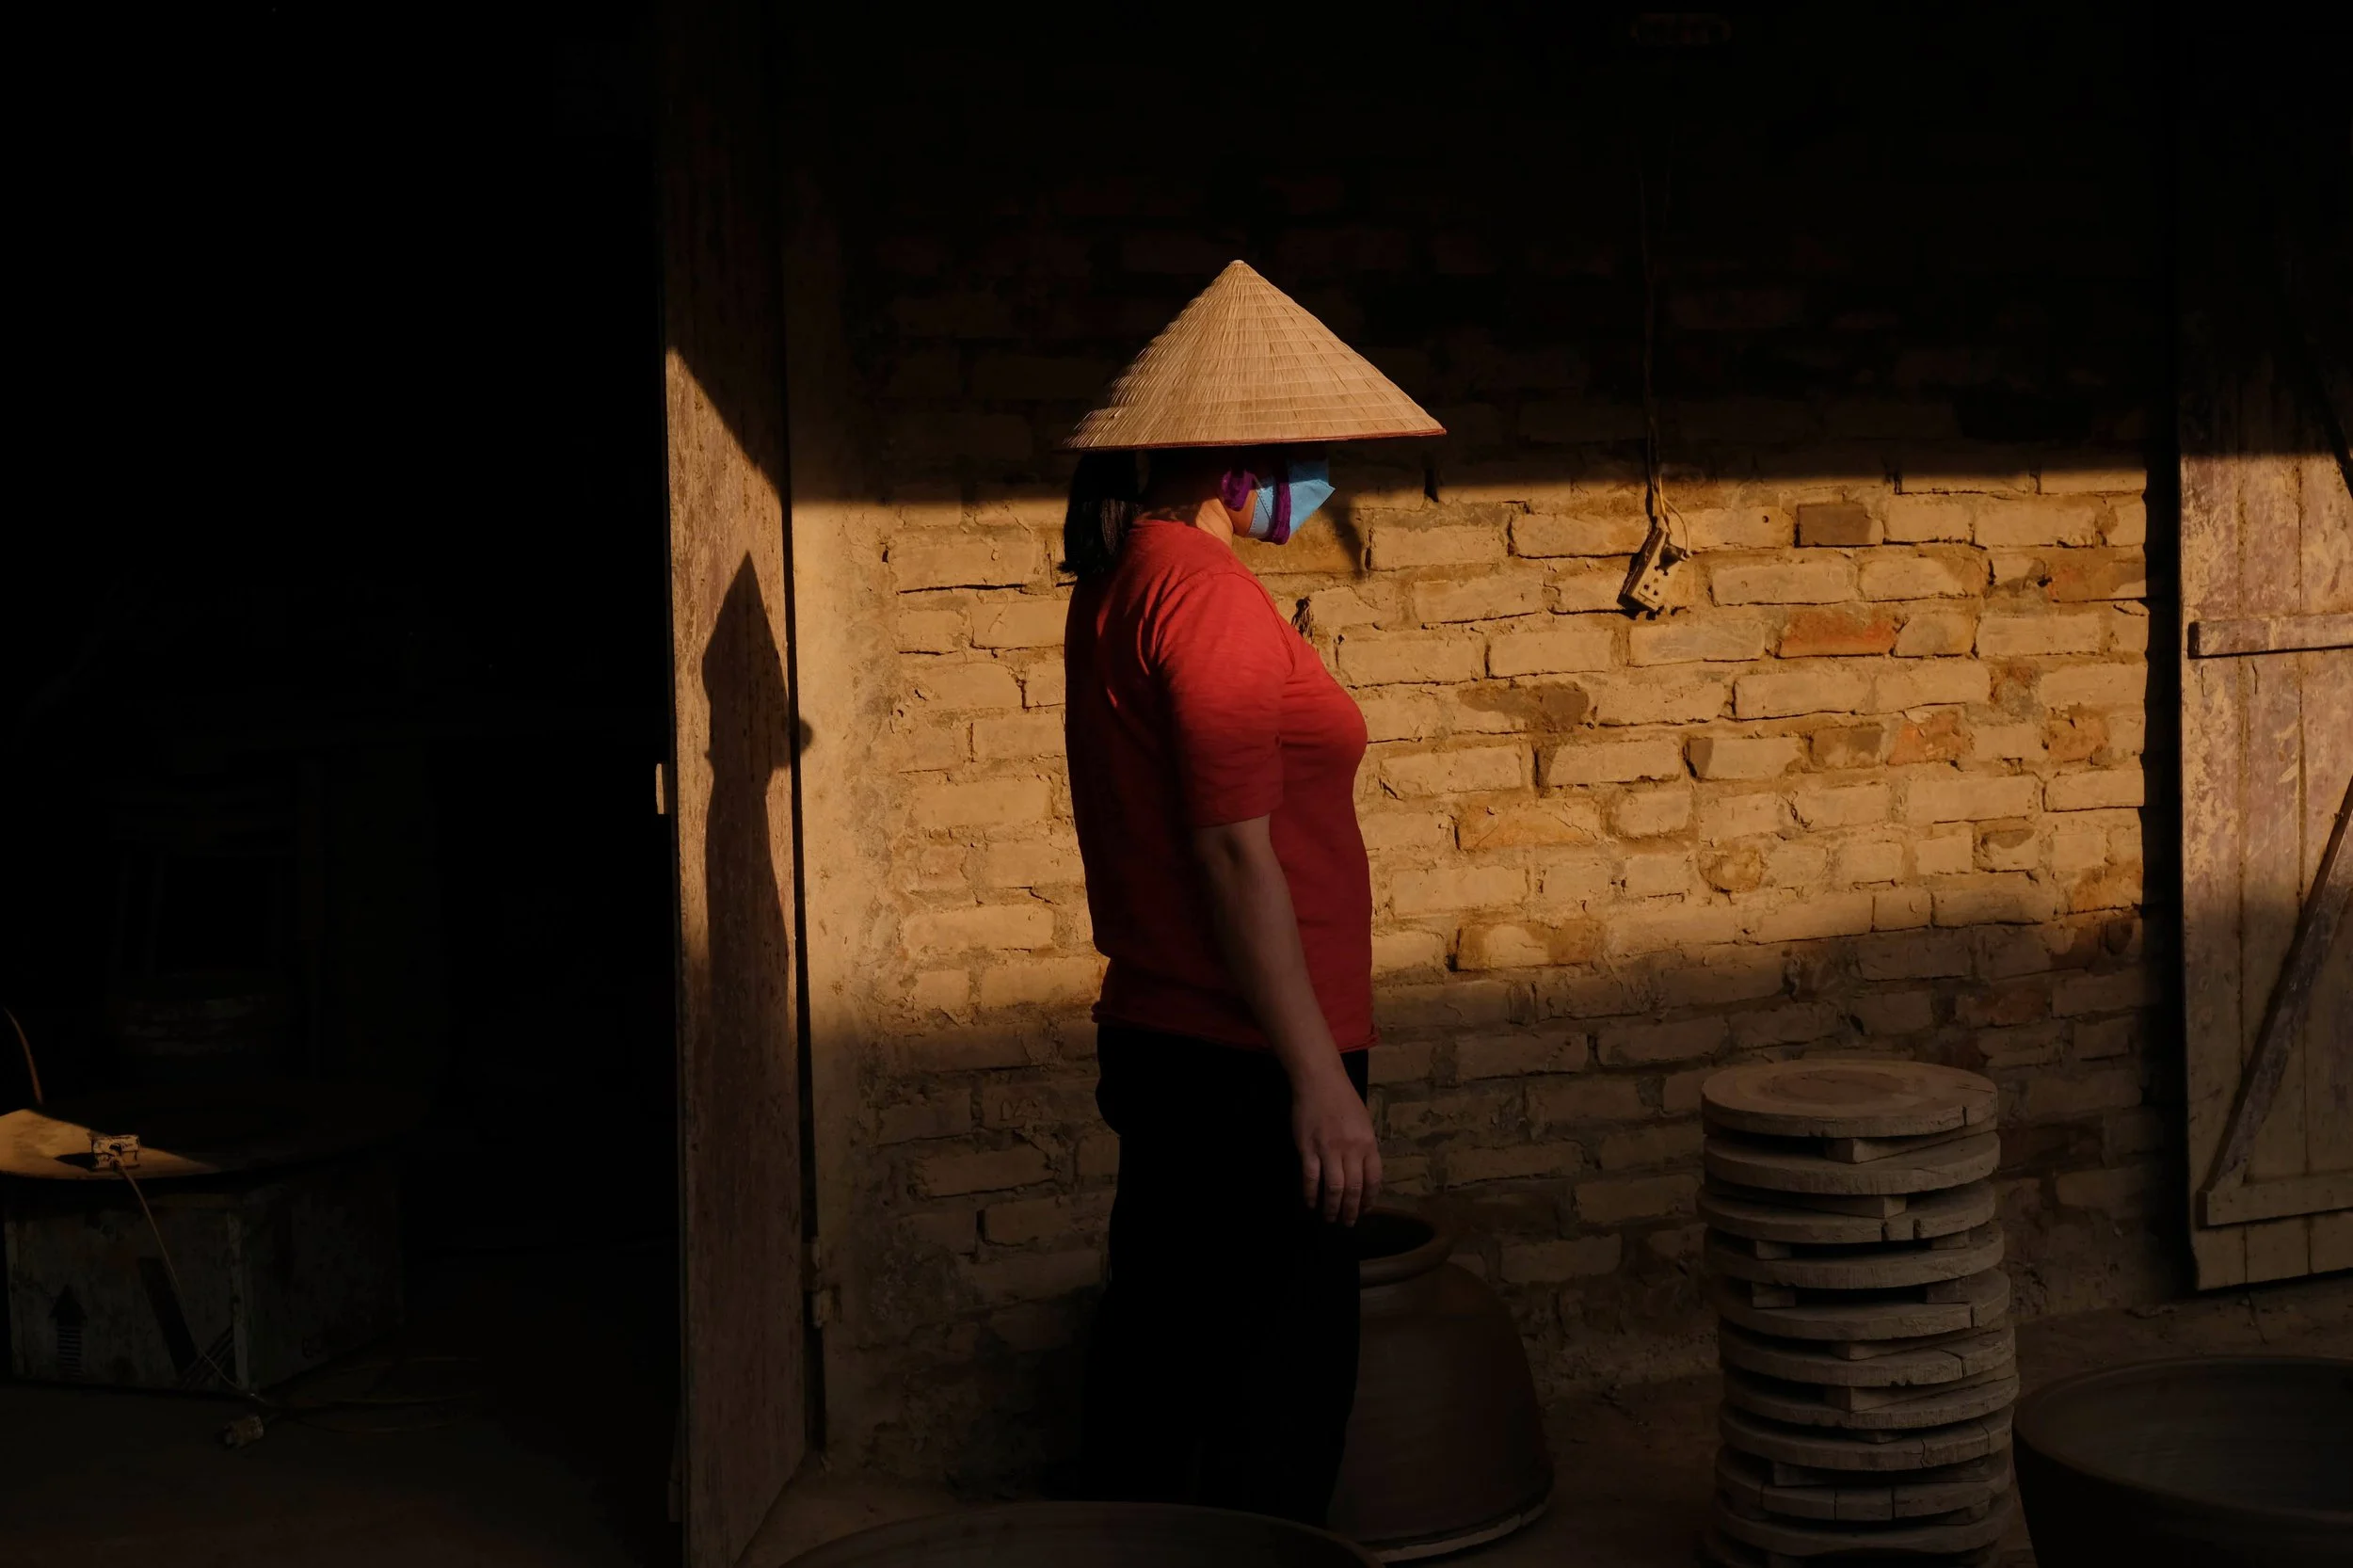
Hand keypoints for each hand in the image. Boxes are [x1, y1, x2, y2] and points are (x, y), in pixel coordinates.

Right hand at [1292, 1063, 1381, 1225]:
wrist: (1320, 1081)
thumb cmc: (1343, 1100)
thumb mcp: (1363, 1123)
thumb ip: (1365, 1147)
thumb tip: (1363, 1173)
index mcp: (1368, 1143)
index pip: (1373, 1179)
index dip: (1369, 1199)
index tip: (1365, 1210)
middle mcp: (1351, 1149)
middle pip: (1354, 1188)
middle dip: (1351, 1210)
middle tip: (1348, 1222)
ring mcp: (1329, 1150)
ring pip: (1334, 1188)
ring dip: (1333, 1208)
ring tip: (1331, 1218)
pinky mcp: (1308, 1148)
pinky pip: (1311, 1178)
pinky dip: (1311, 1194)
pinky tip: (1311, 1203)